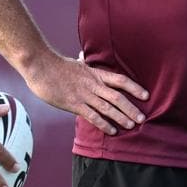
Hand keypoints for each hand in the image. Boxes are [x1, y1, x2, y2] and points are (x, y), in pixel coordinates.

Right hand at [21, 53, 147, 135]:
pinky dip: (104, 124)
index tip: (146, 95)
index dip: (134, 88)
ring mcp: (84, 95)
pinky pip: (92, 116)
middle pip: (117, 97)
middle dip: (131, 108)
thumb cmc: (55, 65)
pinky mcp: (74, 104)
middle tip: (142, 118)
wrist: (40, 66)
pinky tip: (112, 131)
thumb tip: (82, 55)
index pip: (120, 80)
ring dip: (121, 117)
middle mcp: (93, 85)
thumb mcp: (74, 63)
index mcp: (95, 73)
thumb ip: (81, 63)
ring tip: (132, 126)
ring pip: (108, 108)